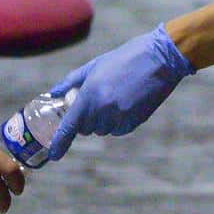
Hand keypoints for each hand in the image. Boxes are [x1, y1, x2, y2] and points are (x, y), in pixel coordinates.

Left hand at [45, 24, 194, 160]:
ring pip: (103, 130)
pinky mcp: (134, 122)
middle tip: (94, 99)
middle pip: (85, 129)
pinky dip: (118, 122)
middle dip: (85, 119)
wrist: (160, 59)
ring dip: (103, 120)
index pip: (69, 126)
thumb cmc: (124, 58)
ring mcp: (120, 118)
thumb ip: (70, 82)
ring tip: (114, 96)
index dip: (59, 143)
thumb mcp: (94, 66)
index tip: (53, 155)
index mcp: (89, 95)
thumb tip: (53, 93)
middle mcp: (103, 110)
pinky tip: (126, 102)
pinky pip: (118, 130)